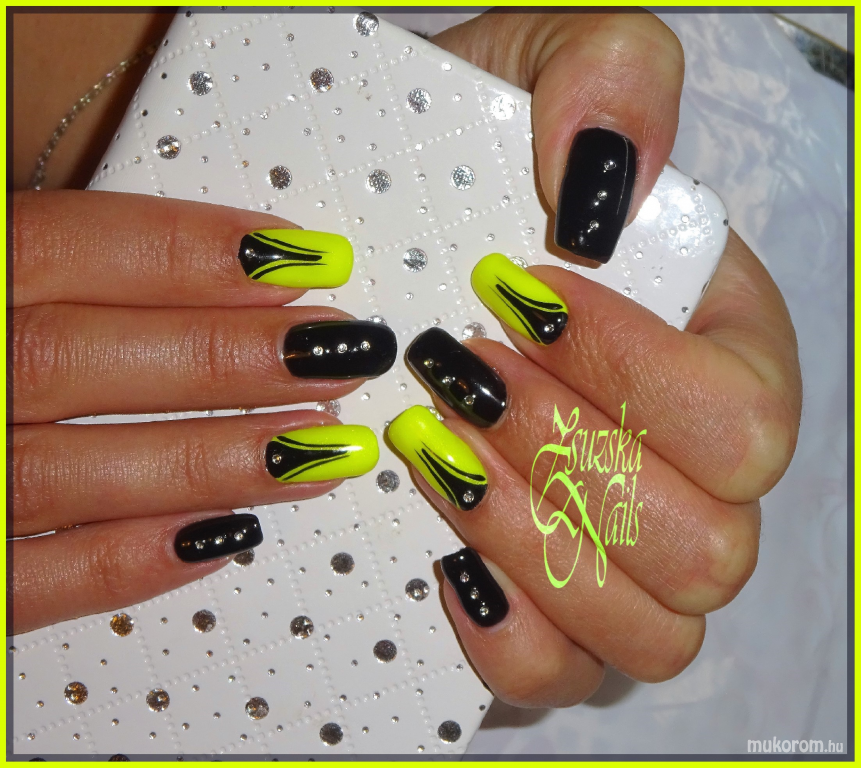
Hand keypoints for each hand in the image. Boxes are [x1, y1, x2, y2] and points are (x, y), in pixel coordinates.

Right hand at [10, 191, 395, 632]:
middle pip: (72, 358)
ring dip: (212, 460)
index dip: (186, 252)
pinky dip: (130, 563)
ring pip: (66, 473)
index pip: (55, 246)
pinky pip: (26, 589)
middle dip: (225, 356)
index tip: (301, 258)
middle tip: (338, 352)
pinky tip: (229, 536)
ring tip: (322, 446)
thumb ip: (62, 268)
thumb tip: (238, 267)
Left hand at [382, 11, 801, 706]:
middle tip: (457, 373)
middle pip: (707, 542)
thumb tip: (608, 190)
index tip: (514, 296)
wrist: (398, 240)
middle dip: (565, 458)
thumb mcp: (534, 69)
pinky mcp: (548, 610)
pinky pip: (562, 676)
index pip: (746, 416)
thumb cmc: (470, 160)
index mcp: (726, 352)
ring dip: (528, 541)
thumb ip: (607, 76)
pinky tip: (438, 549)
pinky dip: (505, 632)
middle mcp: (694, 471)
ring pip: (648, 628)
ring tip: (430, 451)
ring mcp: (624, 555)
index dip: (634, 373)